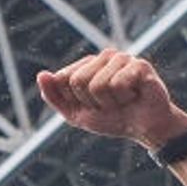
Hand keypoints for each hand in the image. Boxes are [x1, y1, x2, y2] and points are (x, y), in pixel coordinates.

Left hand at [36, 48, 186, 149]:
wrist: (145, 128)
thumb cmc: (113, 119)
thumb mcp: (76, 113)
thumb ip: (55, 96)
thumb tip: (41, 75)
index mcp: (87, 64)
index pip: (62, 79)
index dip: (75, 100)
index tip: (91, 105)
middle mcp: (103, 56)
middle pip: (77, 81)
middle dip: (92, 102)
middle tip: (110, 104)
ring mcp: (122, 58)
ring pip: (97, 84)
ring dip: (110, 102)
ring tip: (123, 100)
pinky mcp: (139, 64)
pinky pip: (117, 84)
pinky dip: (124, 98)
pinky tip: (135, 96)